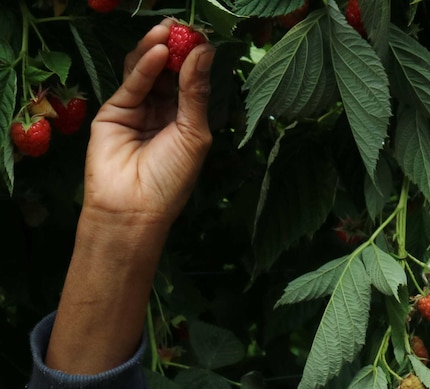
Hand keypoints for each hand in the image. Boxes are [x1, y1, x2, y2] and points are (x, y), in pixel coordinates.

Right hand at [44, 22, 213, 373]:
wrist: (134, 209)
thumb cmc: (171, 180)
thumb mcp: (194, 134)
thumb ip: (196, 92)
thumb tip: (204, 52)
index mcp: (187, 119)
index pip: (192, 81)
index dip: (197, 60)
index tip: (205, 39)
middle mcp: (163, 111)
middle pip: (170, 71)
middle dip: (178, 49)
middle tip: (186, 27)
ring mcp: (137, 109)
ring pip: (148, 72)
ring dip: (159, 49)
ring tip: (171, 31)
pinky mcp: (114, 110)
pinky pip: (133, 84)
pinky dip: (145, 67)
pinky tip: (159, 53)